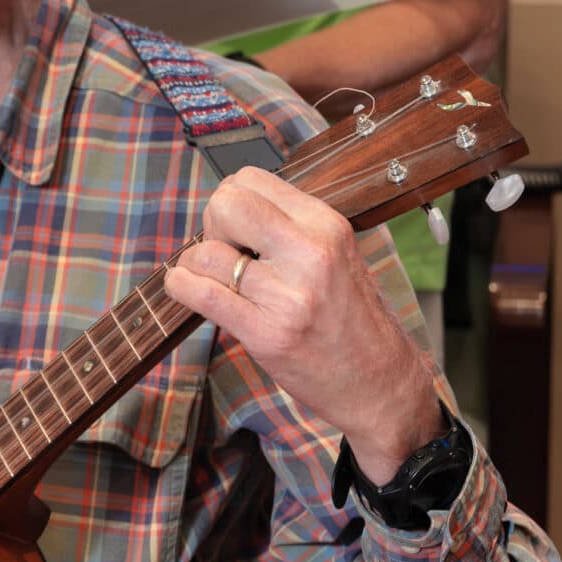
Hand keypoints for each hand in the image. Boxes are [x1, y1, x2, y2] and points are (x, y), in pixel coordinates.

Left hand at [162, 166, 441, 482]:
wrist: (380, 382)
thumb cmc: (351, 319)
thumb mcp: (335, 255)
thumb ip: (287, 228)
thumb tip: (224, 208)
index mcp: (327, 225)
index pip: (250, 179)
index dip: (232, 201)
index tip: (239, 230)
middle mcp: (311, 253)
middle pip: (225, 204)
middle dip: (212, 226)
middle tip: (227, 254)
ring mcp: (288, 295)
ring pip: (205, 253)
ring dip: (194, 265)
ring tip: (214, 281)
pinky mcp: (267, 333)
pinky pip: (201, 294)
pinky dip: (181, 288)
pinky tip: (186, 289)